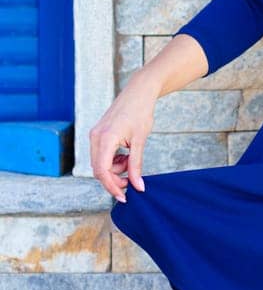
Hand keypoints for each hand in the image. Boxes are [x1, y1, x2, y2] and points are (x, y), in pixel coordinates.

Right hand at [89, 80, 157, 202]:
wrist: (138, 93)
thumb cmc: (140, 112)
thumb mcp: (140, 141)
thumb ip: (136, 165)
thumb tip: (138, 186)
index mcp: (105, 138)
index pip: (102, 171)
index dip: (112, 187)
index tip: (124, 197)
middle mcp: (95, 137)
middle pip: (98, 170)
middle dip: (114, 179)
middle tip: (131, 181)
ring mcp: (94, 135)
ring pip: (99, 164)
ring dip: (114, 169)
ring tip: (130, 161)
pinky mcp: (97, 134)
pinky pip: (101, 155)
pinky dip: (112, 161)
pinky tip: (124, 155)